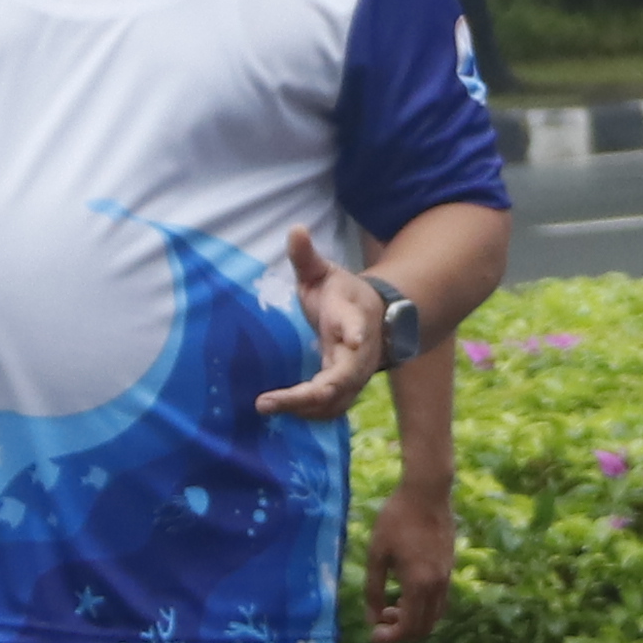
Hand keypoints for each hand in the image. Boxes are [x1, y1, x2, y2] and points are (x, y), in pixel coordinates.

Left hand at [256, 226, 396, 421]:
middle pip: (342, 378)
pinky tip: (279, 411)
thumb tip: (295, 228)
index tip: (353, 339)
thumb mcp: (324, 273)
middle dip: (309, 393)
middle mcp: (358, 352)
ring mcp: (355, 375)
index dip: (356, 331)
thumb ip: (307, 257)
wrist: (376, 321)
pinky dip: (307, 414)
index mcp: (352, 317)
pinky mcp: (346, 390)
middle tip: (268, 400)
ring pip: (335, 400)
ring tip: (266, 405)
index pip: (357, 325)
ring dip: (302, 408)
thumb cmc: (340, 295)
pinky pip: (330, 409)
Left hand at [364, 475, 459, 642]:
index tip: (373, 635)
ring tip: (389, 608)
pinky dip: (421, 606)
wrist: (427, 492)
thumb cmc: (396, 519)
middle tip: (380, 625)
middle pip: (425, 627)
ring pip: (434, 614)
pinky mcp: (449, 567)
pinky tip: (403, 592)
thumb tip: (371, 618)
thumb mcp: (377, 554)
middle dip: (401, 633)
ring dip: (412, 619)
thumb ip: (373, 589)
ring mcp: (447, 576)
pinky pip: (438, 599)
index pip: (409, 628)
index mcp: (419, 584)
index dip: (390, 638)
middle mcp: (437, 585)